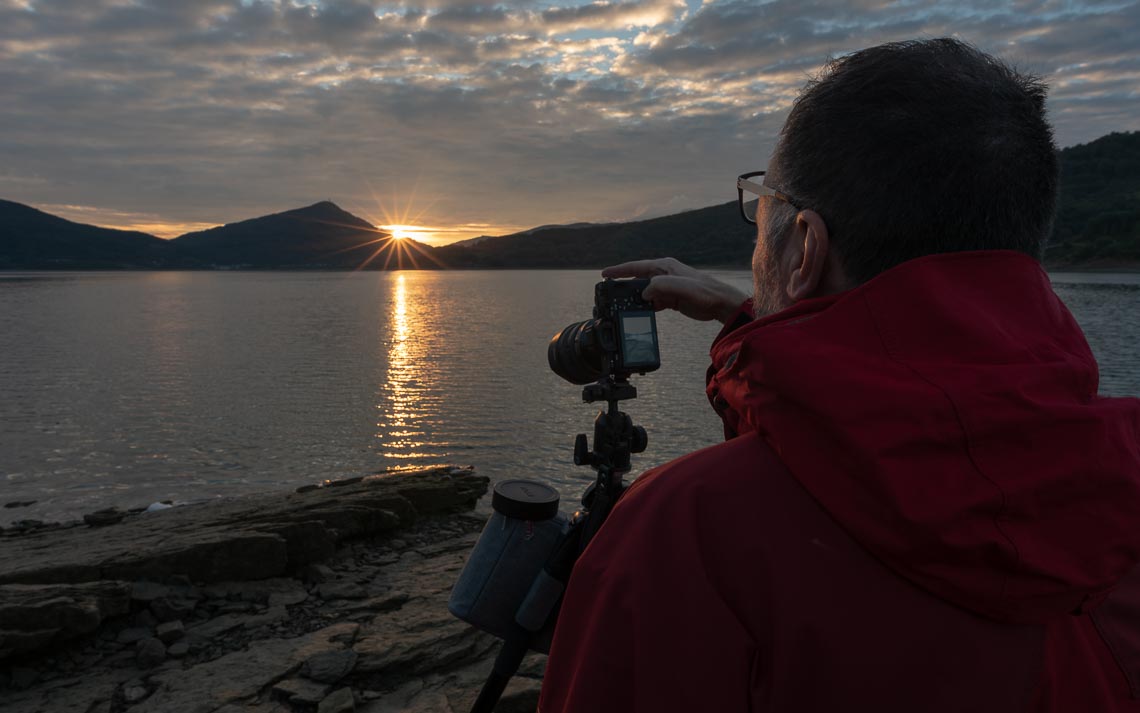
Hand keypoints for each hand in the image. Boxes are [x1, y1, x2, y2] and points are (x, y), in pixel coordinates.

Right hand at [601, 257, 748, 323]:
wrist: (720, 303)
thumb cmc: (704, 292)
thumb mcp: (680, 287)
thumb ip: (660, 287)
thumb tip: (644, 293)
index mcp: (664, 267)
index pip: (636, 267)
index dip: (619, 271)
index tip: (605, 275)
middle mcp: (664, 274)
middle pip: (638, 279)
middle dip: (624, 286)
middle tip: (610, 293)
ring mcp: (668, 287)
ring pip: (645, 292)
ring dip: (635, 299)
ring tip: (623, 306)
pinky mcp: (671, 299)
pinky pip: (653, 302)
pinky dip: (646, 306)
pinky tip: (641, 312)